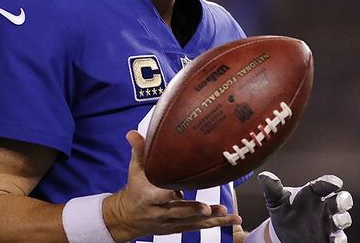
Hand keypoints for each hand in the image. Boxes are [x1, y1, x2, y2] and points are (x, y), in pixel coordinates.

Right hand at [102, 131, 241, 241]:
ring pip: (193, 222)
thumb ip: (139, 151)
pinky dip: (216, 223)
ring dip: (211, 219)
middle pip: (179, 212)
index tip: (178, 191)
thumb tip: (133, 133)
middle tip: (208, 208)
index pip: (159, 196)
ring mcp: (171, 221)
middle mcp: (161, 212)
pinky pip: (199, 226)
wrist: (128, 217)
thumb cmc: (136, 190)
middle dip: (194, 211)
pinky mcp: (179, 227)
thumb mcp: (135, 171)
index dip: (168, 194)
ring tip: (227, 214)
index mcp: (149, 197)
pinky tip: (231, 219)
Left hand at [257, 171, 352, 242]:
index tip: (334, 183)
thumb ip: (272, 189)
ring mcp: (330, 223)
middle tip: (338, 202)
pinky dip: (339, 240)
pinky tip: (334, 241)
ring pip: (343, 218)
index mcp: (314, 193)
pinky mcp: (330, 239)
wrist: (284, 235)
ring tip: (336, 222)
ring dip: (342, 219)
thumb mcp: (276, 201)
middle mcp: (325, 206)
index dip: (331, 182)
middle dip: (343, 200)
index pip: (325, 184)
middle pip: (342, 199)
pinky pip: (339, 239)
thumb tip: (263, 175)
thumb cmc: (284, 212)